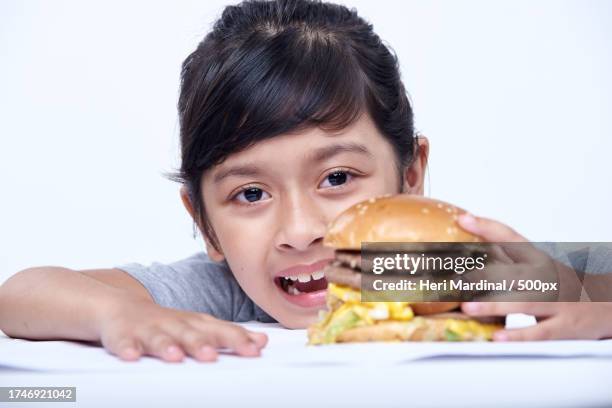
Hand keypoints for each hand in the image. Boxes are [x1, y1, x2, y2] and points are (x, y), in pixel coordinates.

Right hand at [98, 296, 267, 361]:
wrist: (118, 305)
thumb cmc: (166, 322)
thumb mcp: (197, 326)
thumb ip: (227, 335)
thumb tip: (262, 342)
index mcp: (193, 323)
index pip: (218, 330)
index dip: (236, 339)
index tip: (255, 349)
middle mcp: (173, 324)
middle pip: (189, 333)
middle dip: (202, 343)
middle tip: (213, 355)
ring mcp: (147, 328)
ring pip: (157, 337)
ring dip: (167, 346)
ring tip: (176, 356)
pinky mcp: (122, 334)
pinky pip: (123, 342)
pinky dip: (127, 347)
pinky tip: (131, 355)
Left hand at [457, 213, 611, 339]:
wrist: (610, 303)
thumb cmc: (562, 284)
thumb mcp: (538, 264)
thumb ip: (507, 256)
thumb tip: (470, 236)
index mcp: (539, 259)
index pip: (511, 237)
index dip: (487, 227)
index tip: (463, 219)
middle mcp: (547, 277)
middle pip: (513, 273)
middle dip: (483, 275)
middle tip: (455, 278)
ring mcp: (557, 302)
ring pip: (523, 303)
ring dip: (493, 306)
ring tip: (468, 308)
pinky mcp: (565, 326)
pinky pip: (539, 332)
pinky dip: (518, 335)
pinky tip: (498, 337)